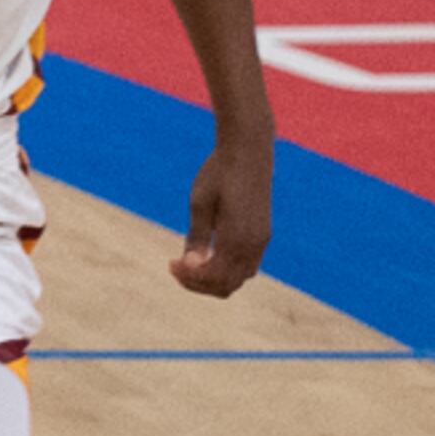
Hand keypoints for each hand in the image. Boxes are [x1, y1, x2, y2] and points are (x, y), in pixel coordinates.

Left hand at [169, 131, 273, 296]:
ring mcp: (261, 241)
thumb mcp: (200, 203)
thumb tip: (191, 265)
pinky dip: (227, 270)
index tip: (171, 264)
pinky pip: (247, 266)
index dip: (190, 278)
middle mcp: (254, 244)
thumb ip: (197, 237)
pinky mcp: (262, 234)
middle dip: (199, 284)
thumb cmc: (219, 173)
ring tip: (190, 265)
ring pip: (239, 279)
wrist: (248, 150)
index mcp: (237, 238)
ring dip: (214, 280)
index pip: (213, 276)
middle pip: (227, 285)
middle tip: (176, 269)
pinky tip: (208, 256)